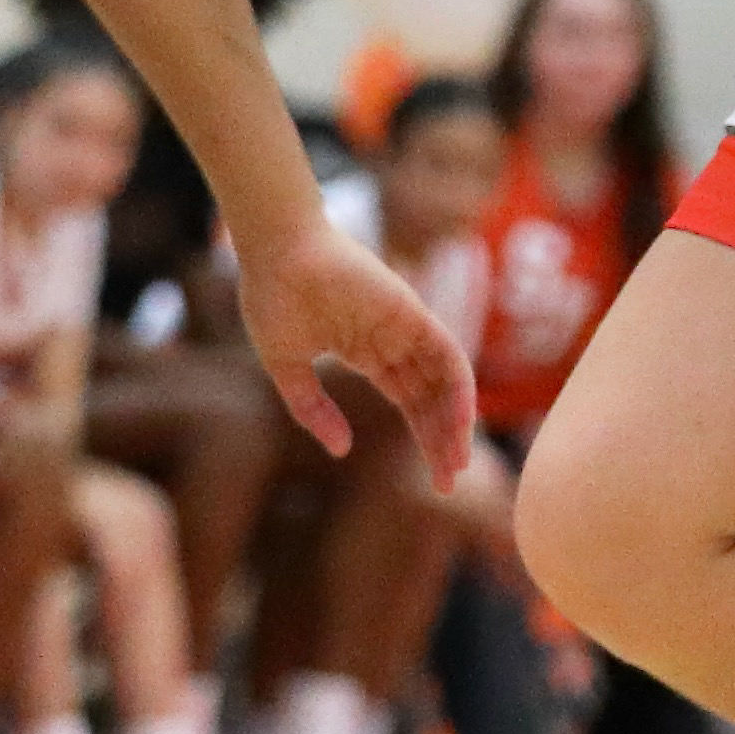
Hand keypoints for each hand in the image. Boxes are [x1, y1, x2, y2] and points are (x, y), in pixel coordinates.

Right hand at [238, 218, 477, 483]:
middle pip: (430, 398)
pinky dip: (460, 387)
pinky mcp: (411, 311)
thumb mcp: (286, 367)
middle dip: (441, 440)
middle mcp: (392, 340)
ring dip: (455, 421)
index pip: (408, 400)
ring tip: (454, 462)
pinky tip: (461, 421)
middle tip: (448, 482)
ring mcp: (405, 325)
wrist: (276, 251)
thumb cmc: (272, 298)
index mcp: (366, 350)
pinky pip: (448, 353)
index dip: (424, 438)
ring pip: (445, 380)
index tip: (435, 481)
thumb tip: (342, 450)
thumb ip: (312, 408)